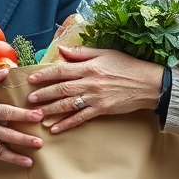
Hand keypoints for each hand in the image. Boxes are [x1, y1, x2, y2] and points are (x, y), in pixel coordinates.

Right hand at [0, 69, 44, 167]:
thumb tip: (7, 71)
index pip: (4, 112)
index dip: (22, 115)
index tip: (38, 115)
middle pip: (5, 133)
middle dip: (23, 138)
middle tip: (39, 141)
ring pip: (1, 149)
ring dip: (18, 154)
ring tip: (33, 158)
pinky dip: (10, 160)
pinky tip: (24, 162)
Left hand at [25, 46, 164, 133]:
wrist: (148, 84)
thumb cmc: (127, 66)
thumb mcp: (105, 53)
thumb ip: (82, 52)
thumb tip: (61, 49)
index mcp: (89, 66)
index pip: (62, 70)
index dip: (45, 75)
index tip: (32, 79)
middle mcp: (89, 82)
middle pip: (61, 88)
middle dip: (44, 94)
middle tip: (29, 100)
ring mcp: (95, 97)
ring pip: (67, 104)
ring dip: (50, 110)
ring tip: (36, 114)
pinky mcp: (101, 110)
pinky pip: (80, 118)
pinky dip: (66, 124)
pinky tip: (55, 128)